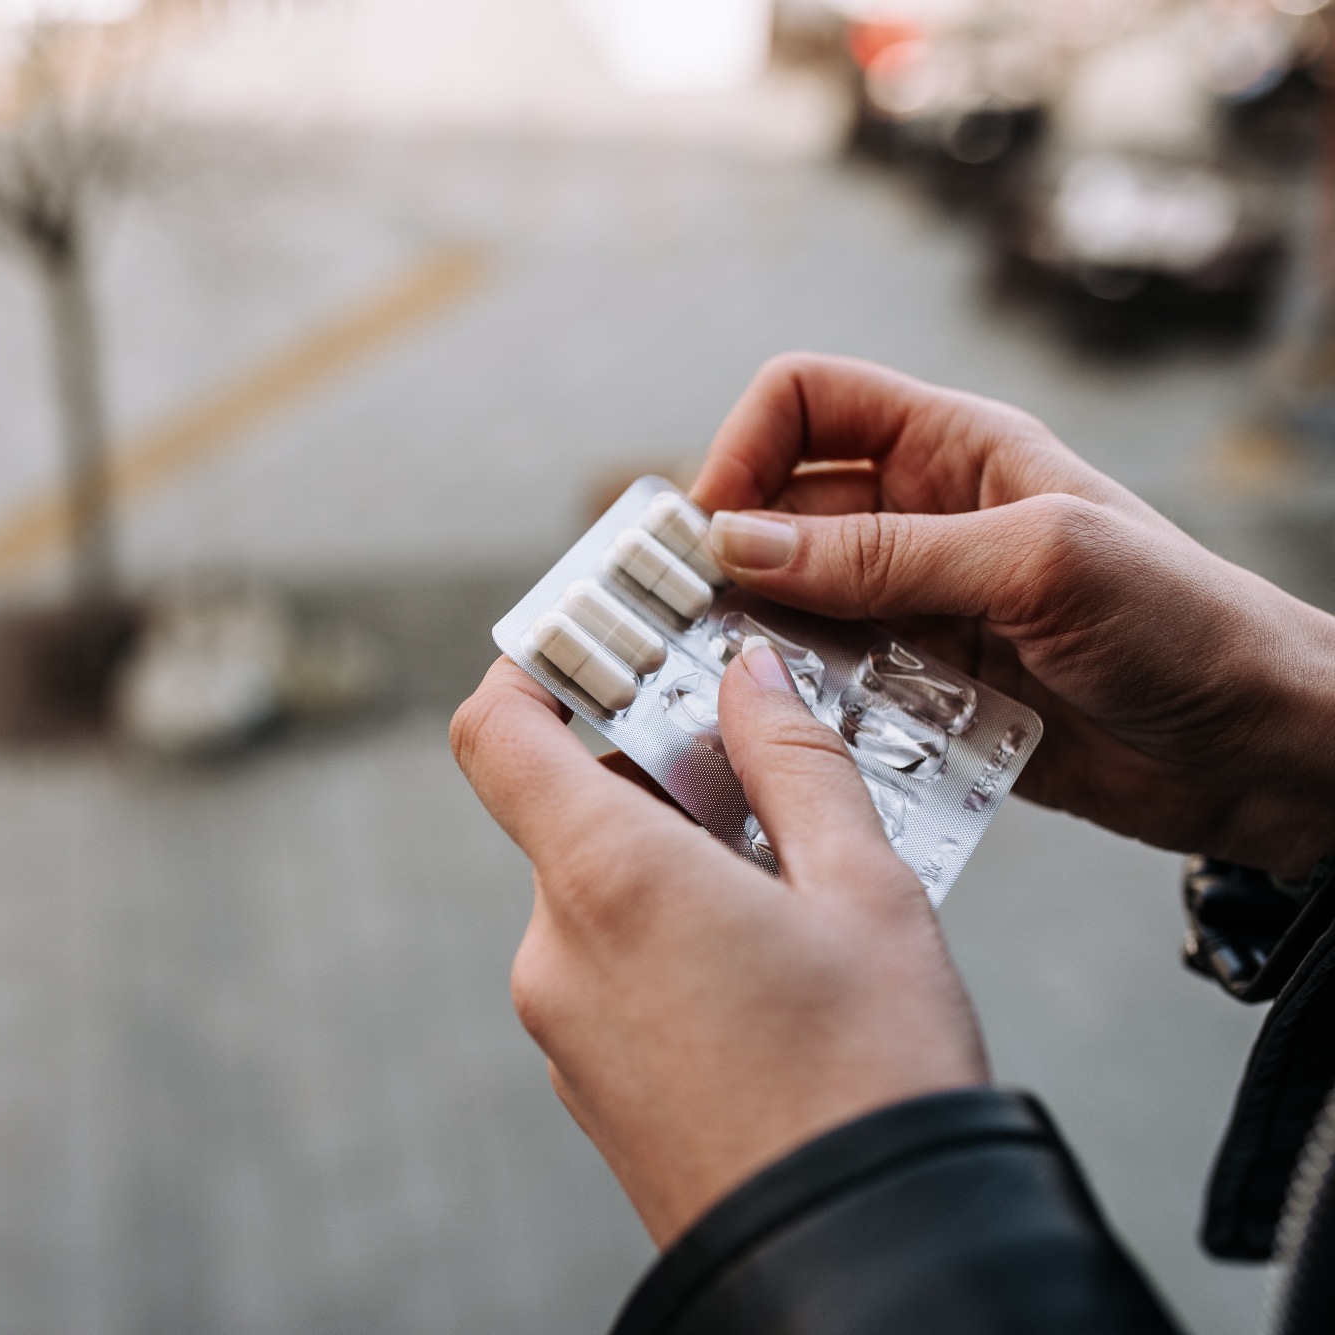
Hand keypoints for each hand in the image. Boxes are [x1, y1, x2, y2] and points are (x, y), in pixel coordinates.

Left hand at [450, 647, 985, 1247]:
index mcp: (607, 879)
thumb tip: (751, 678)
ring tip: (795, 884)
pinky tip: (768, 967)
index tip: (594, 642)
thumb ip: (796, 764)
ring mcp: (562, 1027)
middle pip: (569, 811)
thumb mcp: (865, 893)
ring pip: (599, 895)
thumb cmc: (871, 1082)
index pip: (498, 733)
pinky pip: (609, 971)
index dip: (531, 668)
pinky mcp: (587, 1085)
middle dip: (658, 779)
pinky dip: (667, 939)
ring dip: (675, 864)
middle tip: (765, 773)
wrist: (855, 1265)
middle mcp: (556, 950)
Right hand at [691, 353, 1334, 878]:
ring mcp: (917, 607)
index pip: (807, 402)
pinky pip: (828, 685)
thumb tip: (739, 543)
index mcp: (954, 449)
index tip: (714, 531)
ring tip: (741, 684)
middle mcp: (922, 520)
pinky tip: (800, 732)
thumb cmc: (1188, 625)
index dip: (746, 449)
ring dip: (759, 640)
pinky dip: (800, 707)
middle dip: (731, 558)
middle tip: (691, 622)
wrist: (1264, 749)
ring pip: (792, 604)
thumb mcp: (1035, 563)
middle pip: (779, 508)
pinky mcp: (919, 689)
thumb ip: (882, 554)